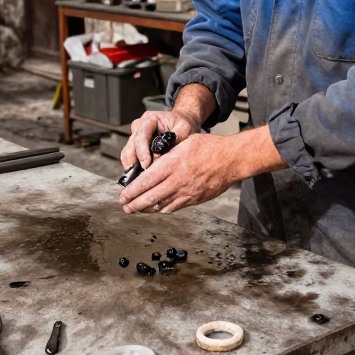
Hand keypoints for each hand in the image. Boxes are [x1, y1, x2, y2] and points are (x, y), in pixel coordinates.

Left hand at [119, 125, 286, 214]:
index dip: (132, 190)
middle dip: (134, 203)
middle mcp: (178, 179)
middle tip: (124, 206)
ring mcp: (187, 192)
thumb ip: (167, 155)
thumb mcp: (184, 144)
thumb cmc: (209, 147)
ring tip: (135, 210)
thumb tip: (151, 165)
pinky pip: (174, 207)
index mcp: (173, 163)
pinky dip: (162, 209)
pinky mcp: (195, 199)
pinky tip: (155, 208)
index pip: (146, 180)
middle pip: (150, 196)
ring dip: (146, 208)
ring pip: (161, 204)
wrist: (232, 159)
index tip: (122, 195)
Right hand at [120, 107, 202, 172]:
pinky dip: (132, 166)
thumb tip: (160, 155)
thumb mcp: (184, 128)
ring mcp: (136, 135)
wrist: (181, 121)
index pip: (141, 134)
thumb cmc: (182, 124)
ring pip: (127, 151)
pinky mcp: (135, 144)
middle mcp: (140, 126)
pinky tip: (136, 176)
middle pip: (131, 144)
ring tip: (135, 178)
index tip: (146, 164)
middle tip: (139, 175)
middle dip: (133, 160)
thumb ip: (174, 139)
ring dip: (130, 164)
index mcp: (150, 119)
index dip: (142, 151)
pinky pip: (130, 156)